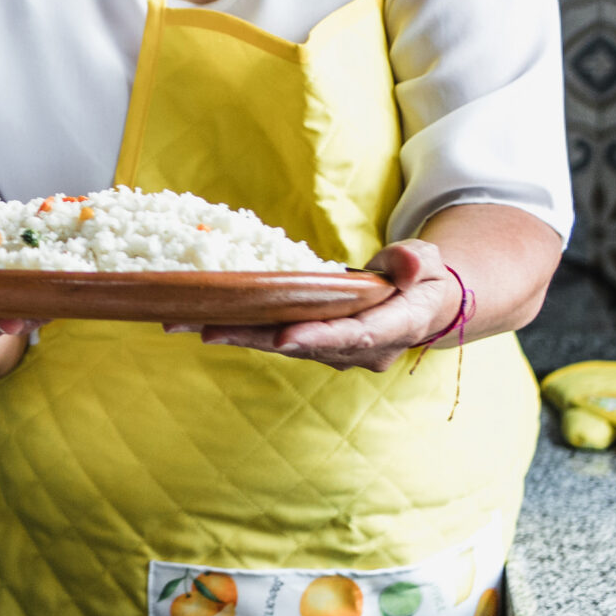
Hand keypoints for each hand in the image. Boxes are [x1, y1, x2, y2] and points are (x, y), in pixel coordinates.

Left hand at [195, 239, 463, 373]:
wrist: (423, 305)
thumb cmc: (423, 278)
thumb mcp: (429, 263)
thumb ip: (415, 264)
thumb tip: (405, 263)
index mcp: (392, 329)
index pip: (354, 336)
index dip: (318, 337)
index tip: (284, 337)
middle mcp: (360, 350)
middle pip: (303, 345)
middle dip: (254, 338)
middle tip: (207, 330)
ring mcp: (335, 352)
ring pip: (281, 344)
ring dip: (236, 335)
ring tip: (186, 325)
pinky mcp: (315, 345)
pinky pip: (275, 338)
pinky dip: (241, 330)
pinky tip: (200, 322)